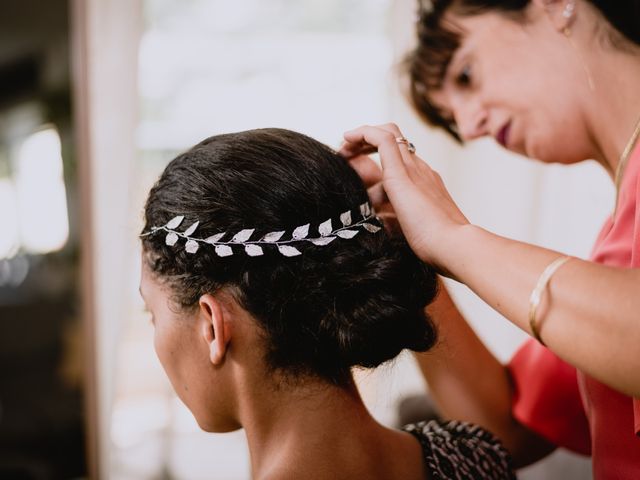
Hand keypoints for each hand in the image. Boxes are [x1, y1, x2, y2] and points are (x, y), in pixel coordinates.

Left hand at [340, 123, 468, 271]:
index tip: (358, 169)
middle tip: (347, 153)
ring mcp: (413, 168)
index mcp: (424, 182)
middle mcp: (420, 170)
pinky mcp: (401, 174)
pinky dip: (363, 133)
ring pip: (388, 134)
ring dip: (362, 136)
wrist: (453, 246)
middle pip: (394, 141)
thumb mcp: (408, 229)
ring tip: (343, 148)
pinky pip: (382, 139)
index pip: (401, 159)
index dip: (378, 156)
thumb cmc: (435, 246)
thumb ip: (393, 221)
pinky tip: (347, 138)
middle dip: (367, 141)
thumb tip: (377, 221)